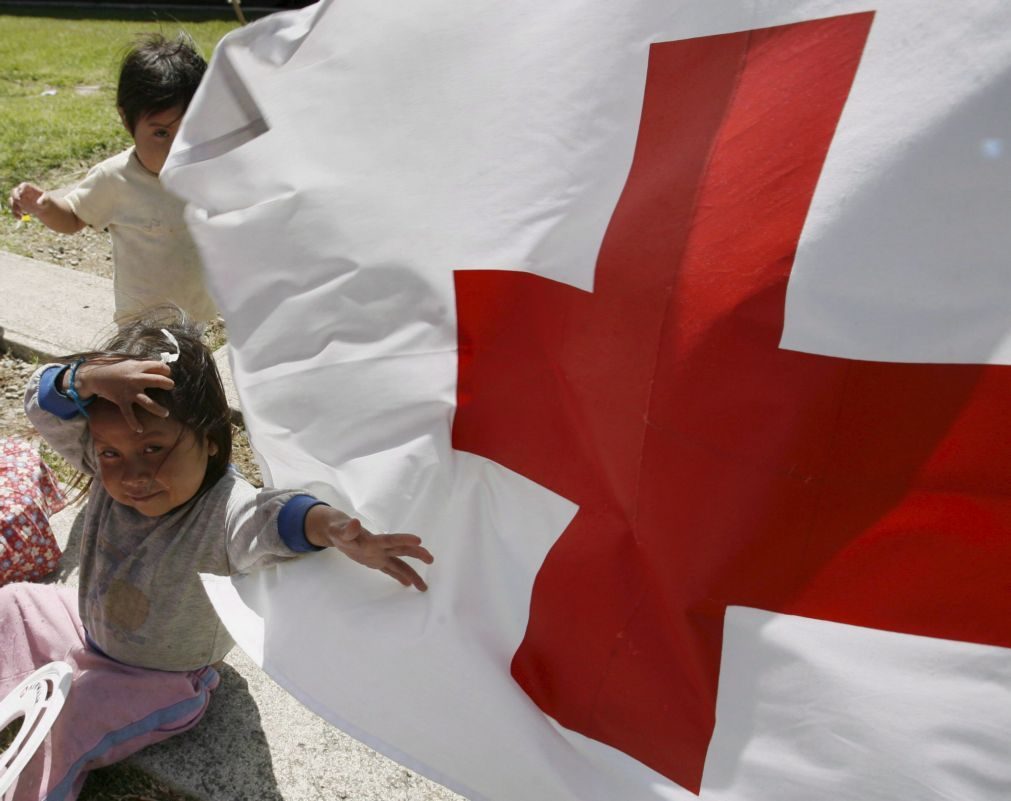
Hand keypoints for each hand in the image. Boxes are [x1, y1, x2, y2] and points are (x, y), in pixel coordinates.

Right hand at [10, 182, 45, 217]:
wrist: (42, 207)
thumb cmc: (45, 201)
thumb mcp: (47, 200)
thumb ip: (44, 200)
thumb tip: (38, 204)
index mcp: (29, 188)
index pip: (23, 185)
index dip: (21, 188)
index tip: (21, 193)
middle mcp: (21, 192)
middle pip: (14, 191)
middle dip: (15, 197)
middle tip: (18, 202)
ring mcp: (18, 198)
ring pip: (11, 201)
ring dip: (14, 207)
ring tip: (21, 214)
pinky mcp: (17, 206)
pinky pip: (13, 209)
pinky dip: (15, 214)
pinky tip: (20, 218)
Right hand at [72, 359, 174, 431]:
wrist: (96, 377)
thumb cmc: (116, 370)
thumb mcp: (131, 363)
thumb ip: (145, 366)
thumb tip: (162, 368)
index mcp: (138, 368)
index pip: (159, 366)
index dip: (166, 370)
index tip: (167, 374)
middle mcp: (136, 379)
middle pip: (158, 381)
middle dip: (168, 384)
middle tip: (171, 387)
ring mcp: (129, 392)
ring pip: (148, 402)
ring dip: (159, 409)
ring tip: (166, 413)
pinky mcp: (122, 401)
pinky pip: (129, 414)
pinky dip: (134, 423)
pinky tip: (140, 429)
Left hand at [305, 505, 433, 590]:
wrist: (340, 532)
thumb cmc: (339, 530)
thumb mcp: (339, 531)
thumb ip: (347, 530)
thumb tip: (354, 522)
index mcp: (374, 540)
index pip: (391, 540)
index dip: (404, 540)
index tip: (419, 540)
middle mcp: (381, 548)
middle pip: (402, 550)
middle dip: (417, 554)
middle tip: (431, 559)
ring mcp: (380, 555)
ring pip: (400, 564)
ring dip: (412, 573)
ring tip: (423, 586)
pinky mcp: (377, 562)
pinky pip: (391, 570)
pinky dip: (399, 577)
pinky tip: (409, 584)